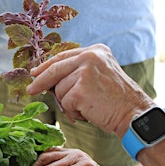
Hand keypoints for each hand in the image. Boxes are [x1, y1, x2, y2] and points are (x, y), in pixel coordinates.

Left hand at [27, 44, 153, 136]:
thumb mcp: (98, 76)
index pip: (63, 57)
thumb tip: (46, 79)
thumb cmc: (115, 100)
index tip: (34, 73)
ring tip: (86, 107)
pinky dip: (73, 112)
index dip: (46, 66)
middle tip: (30, 90)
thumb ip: (77, 72)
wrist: (134, 114)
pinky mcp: (80, 89)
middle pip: (54, 69)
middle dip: (40, 82)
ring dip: (68, 103)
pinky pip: (64, 103)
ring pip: (59, 90)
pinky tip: (88, 112)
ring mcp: (85, 72)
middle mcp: (90, 57)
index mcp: (95, 51)